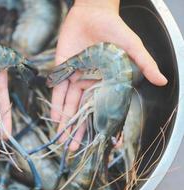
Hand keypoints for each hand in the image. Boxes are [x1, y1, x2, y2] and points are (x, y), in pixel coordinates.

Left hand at [51, 0, 167, 150]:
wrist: (93, 13)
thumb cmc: (114, 28)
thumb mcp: (132, 46)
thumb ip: (144, 63)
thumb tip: (162, 80)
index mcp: (107, 82)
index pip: (104, 108)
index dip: (102, 125)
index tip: (100, 143)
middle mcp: (91, 83)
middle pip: (85, 111)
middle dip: (79, 130)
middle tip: (74, 149)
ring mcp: (76, 77)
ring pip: (70, 104)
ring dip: (65, 122)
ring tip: (62, 139)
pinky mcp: (62, 69)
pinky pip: (58, 90)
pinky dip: (56, 105)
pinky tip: (55, 119)